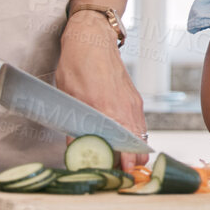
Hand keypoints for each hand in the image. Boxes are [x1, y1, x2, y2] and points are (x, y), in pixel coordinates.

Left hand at [54, 12, 147, 169]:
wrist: (93, 38)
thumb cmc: (78, 63)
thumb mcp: (68, 96)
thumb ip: (74, 124)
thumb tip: (77, 148)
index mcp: (107, 108)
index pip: (123, 143)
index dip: (125, 160)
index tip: (124, 172)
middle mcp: (125, 107)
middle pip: (138, 142)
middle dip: (133, 159)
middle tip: (121, 169)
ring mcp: (132, 102)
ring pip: (140, 133)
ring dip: (134, 147)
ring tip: (123, 158)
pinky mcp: (133, 97)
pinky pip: (139, 121)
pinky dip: (134, 134)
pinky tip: (124, 138)